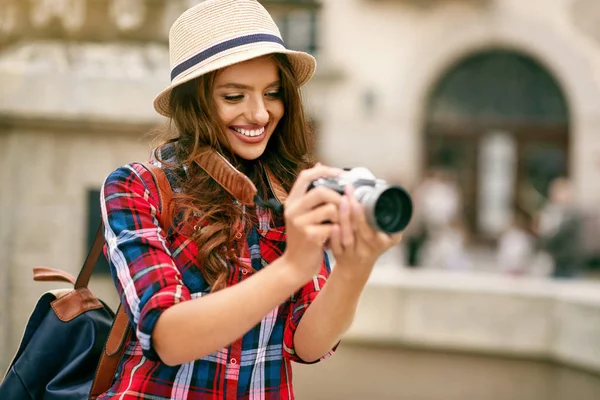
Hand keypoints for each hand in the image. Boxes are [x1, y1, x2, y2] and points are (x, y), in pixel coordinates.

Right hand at [282, 163, 342, 281]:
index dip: (324, 171)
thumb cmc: (303, 239)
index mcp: (291, 202)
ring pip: (331, 208)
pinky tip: (336, 236)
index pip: (306, 176)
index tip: (340, 174)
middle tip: (345, 204)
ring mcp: (300, 223)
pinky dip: (340, 230)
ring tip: (339, 224)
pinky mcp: (310, 236)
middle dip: (339, 196)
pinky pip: (334, 226)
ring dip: (341, 216)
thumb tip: (319, 166)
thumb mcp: (302, 214)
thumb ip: (310, 194)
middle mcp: (292, 210)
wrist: (295, 265)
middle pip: (321, 191)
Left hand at [329, 185, 403, 279]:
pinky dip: (335, 236)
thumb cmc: (371, 246)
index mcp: (383, 241)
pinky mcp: (340, 256)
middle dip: (357, 211)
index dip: (369, 214)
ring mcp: (354, 253)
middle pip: (363, 230)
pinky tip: (332, 224)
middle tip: (349, 192)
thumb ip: (392, 221)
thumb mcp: (389, 237)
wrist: (355, 270)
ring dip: (345, 218)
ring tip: (341, 200)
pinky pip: (337, 247)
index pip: (378, 227)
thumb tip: (392, 197)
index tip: (362, 200)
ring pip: (349, 237)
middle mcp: (369, 248)